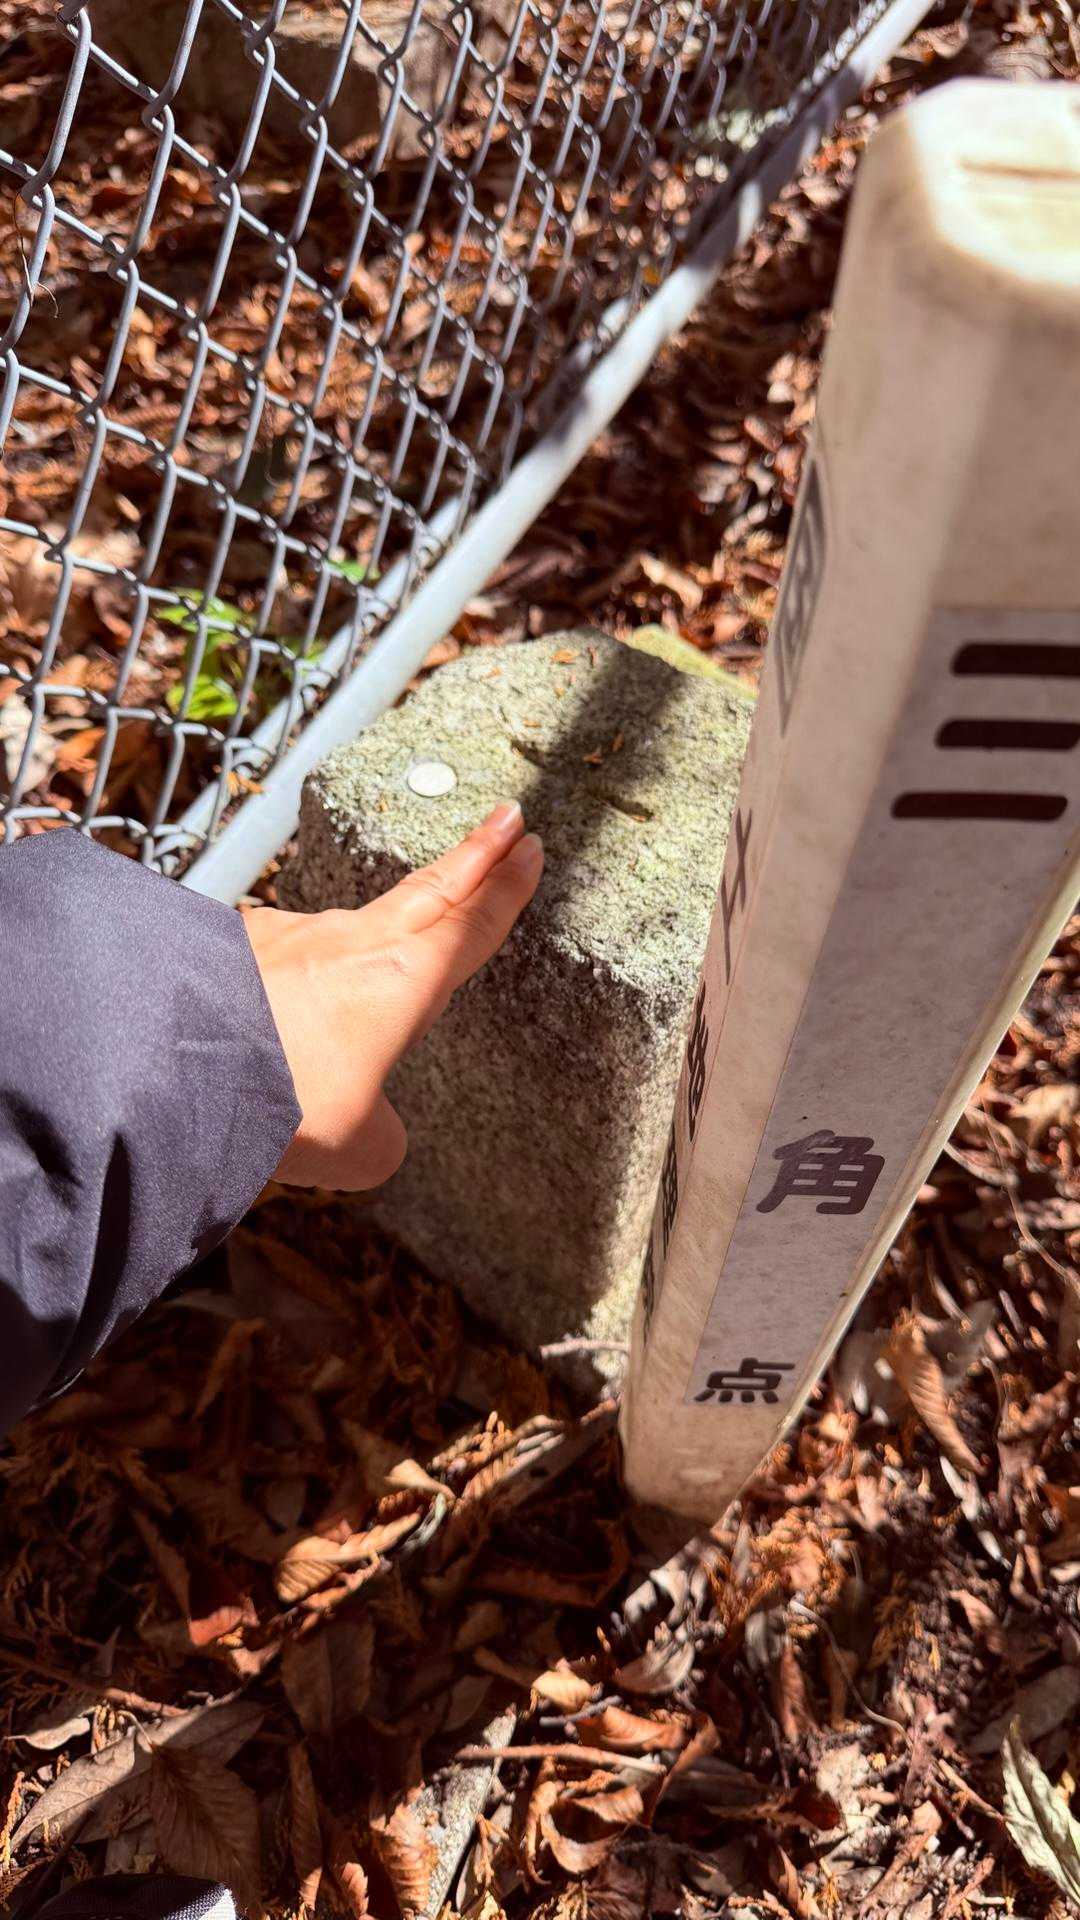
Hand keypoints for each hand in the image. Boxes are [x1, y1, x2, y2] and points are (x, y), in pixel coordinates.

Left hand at [242, 802, 541, 1189]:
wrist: (163, 1070)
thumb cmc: (276, 1107)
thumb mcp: (359, 1149)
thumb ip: (382, 1134)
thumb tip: (371, 1124)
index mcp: (401, 983)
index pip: (471, 926)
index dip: (506, 889)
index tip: (530, 850)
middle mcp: (348, 944)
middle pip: (427, 891)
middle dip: (473, 855)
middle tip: (508, 820)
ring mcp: (285, 937)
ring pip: (339, 938)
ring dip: (359, 951)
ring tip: (347, 1009)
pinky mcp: (229, 947)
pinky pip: (272, 968)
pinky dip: (281, 992)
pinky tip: (262, 1029)